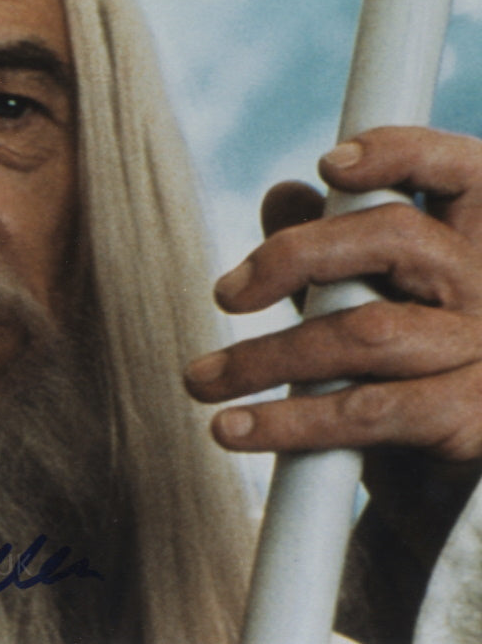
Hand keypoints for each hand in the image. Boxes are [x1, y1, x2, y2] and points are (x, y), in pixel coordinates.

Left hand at [184, 125, 481, 566]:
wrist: (444, 498)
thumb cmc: (404, 382)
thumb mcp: (367, 307)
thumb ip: (331, 253)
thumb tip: (283, 193)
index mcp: (474, 248)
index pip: (463, 173)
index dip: (402, 155)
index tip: (328, 166)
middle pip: (398, 237)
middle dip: (295, 255)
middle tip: (225, 293)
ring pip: (366, 330)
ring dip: (263, 357)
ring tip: (200, 379)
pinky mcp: (472, 419)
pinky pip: (367, 411)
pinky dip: (288, 421)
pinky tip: (231, 429)